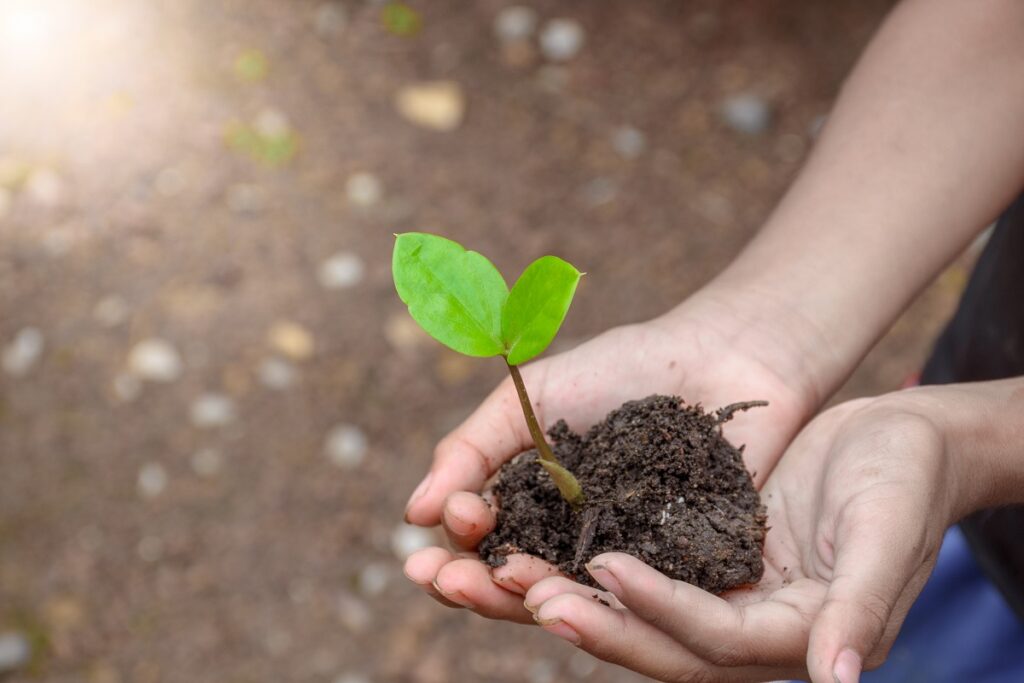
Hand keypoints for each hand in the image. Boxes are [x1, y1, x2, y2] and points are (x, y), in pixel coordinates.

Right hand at [402, 292, 818, 623]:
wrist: (719, 355)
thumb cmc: (620, 367)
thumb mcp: (530, 397)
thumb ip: (473, 448)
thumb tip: (412, 515)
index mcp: (528, 505)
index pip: (479, 543)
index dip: (458, 542)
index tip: (462, 516)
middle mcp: (570, 543)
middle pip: (514, 583)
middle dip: (474, 586)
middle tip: (447, 580)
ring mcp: (624, 562)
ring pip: (571, 600)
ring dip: (531, 601)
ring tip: (510, 588)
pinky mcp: (682, 575)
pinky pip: (643, 599)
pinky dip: (611, 601)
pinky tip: (586, 593)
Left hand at [524, 392, 959, 682]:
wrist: (897, 443)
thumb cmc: (907, 477)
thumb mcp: (890, 530)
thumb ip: (861, 604)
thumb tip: (838, 679)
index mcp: (797, 632)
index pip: (717, 637)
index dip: (661, 607)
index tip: (606, 567)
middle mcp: (749, 628)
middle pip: (659, 641)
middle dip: (591, 620)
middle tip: (522, 591)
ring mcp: (720, 596)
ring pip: (633, 611)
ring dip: (569, 596)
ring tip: (504, 576)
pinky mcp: (698, 558)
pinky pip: (633, 570)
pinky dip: (584, 562)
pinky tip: (534, 542)